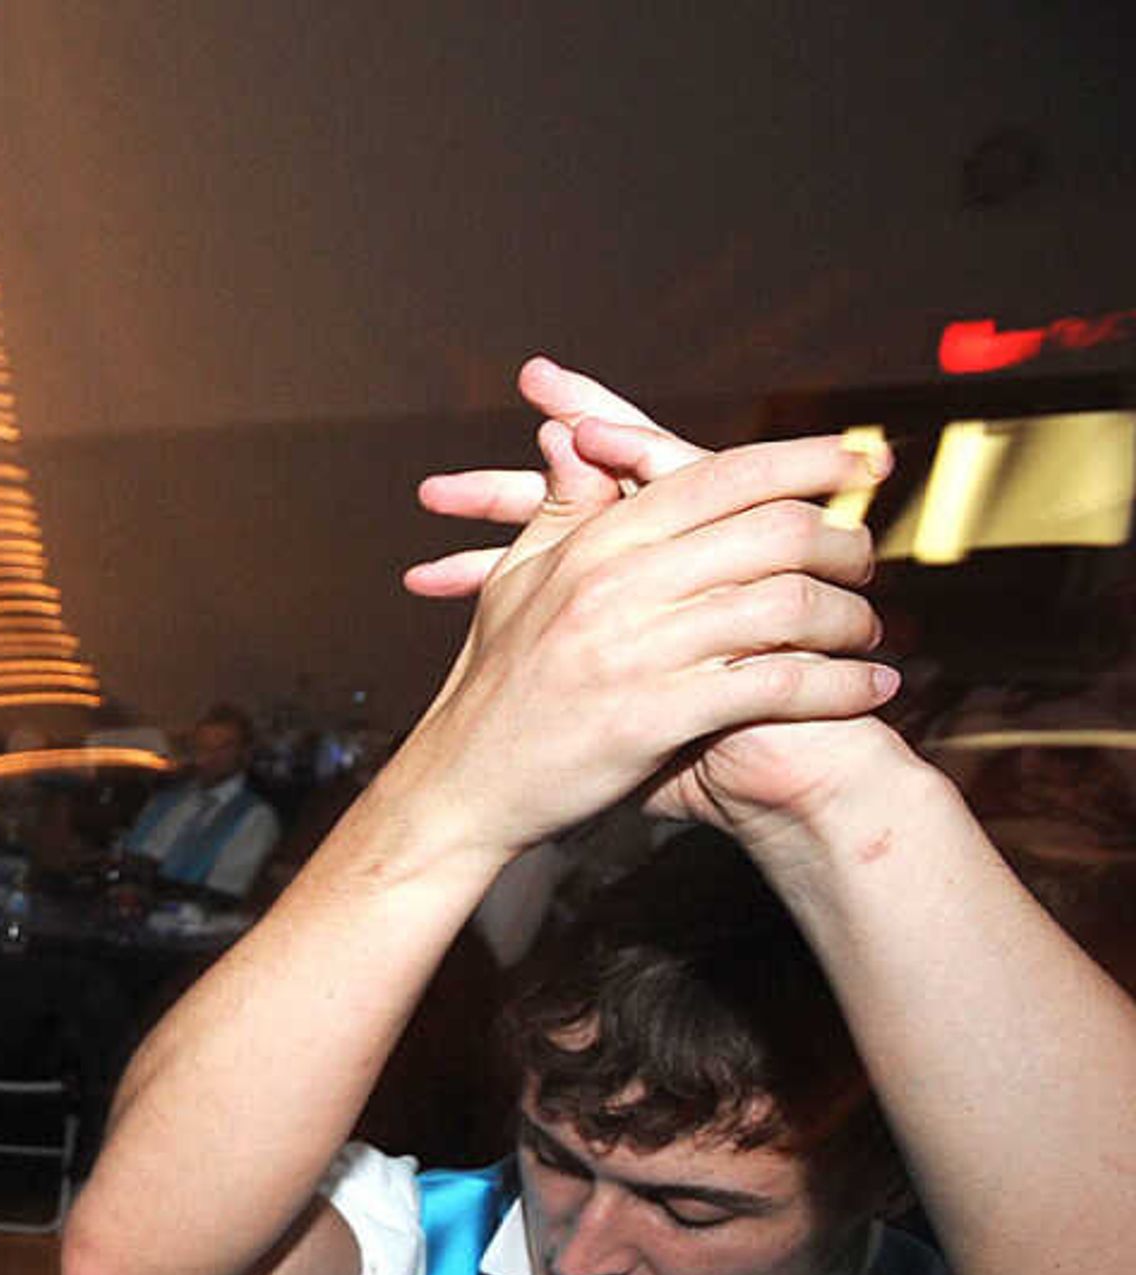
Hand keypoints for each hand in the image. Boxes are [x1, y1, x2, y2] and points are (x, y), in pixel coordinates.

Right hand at [407, 358, 911, 840]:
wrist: (460, 786)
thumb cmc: (494, 685)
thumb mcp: (516, 579)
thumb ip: (563, 506)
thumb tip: (575, 433)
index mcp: (597, 544)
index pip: (724, 475)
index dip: (808, 459)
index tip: (866, 458)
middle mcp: (620, 586)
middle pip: (774, 532)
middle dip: (845, 543)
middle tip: (867, 563)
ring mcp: (639, 651)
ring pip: (787, 607)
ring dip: (851, 620)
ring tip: (870, 634)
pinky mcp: (657, 716)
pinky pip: (776, 685)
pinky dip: (837, 687)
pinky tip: (866, 690)